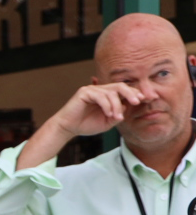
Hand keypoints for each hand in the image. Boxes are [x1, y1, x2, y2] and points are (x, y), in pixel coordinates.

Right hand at [21, 82, 169, 166]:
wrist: (68, 128)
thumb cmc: (86, 125)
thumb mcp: (109, 121)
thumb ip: (119, 113)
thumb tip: (128, 106)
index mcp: (108, 95)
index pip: (124, 91)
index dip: (136, 94)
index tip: (147, 100)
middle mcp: (100, 89)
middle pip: (121, 86)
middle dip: (131, 93)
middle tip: (138, 102)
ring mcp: (92, 89)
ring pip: (111, 92)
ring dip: (116, 105)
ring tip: (116, 117)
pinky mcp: (84, 92)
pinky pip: (100, 96)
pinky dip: (107, 105)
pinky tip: (108, 114)